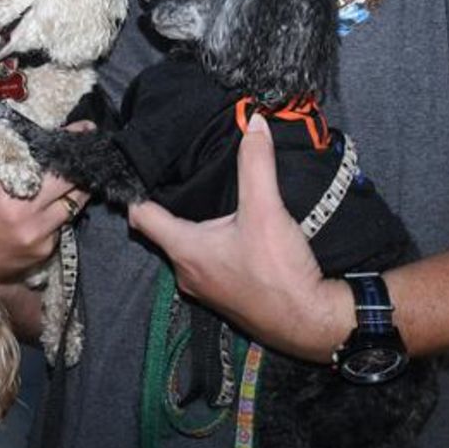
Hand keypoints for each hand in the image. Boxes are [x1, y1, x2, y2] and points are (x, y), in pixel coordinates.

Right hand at [0, 60, 86, 282]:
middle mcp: (16, 201)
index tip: (84, 128)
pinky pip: (64, 225)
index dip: (69, 139)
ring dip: (82, 184)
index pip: (44, 150)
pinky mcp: (41, 248)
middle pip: (66, 175)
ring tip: (87, 170)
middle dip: (82, 159)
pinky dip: (66, 212)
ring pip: (74, 200)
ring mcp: (31, 228)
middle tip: (91, 145)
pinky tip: (64, 202)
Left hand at [129, 116, 353, 362]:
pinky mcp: (227, 294)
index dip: (137, 191)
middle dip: (169, 203)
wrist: (311, 323)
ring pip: (188, 247)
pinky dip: (214, 243)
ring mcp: (206, 287)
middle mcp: (187, 272)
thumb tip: (255, 124)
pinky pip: (209, 261)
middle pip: (164, 230)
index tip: (141, 168)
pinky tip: (233, 229)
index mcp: (185, 250)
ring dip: (194, 224)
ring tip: (206, 195)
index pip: (143, 216)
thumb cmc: (280, 274)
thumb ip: (256, 164)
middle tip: (178, 172)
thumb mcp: (267, 210)